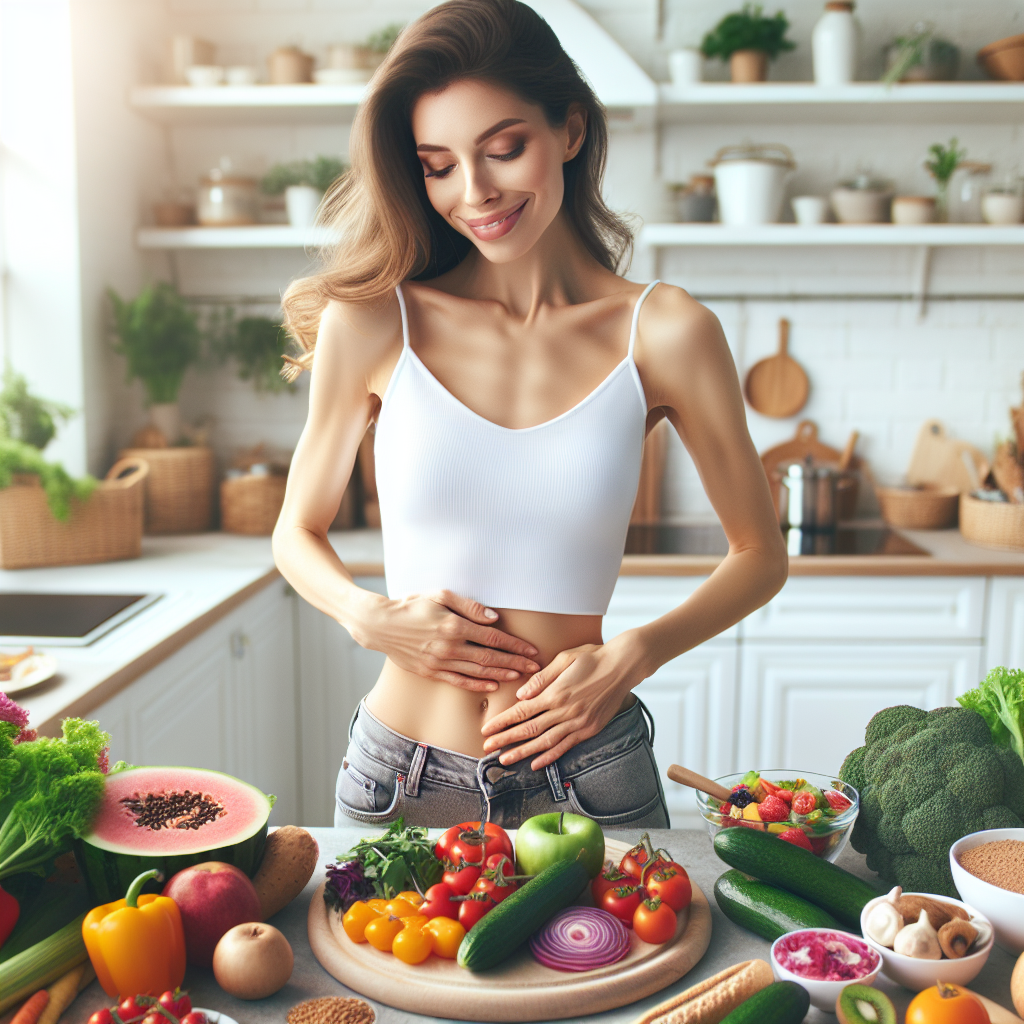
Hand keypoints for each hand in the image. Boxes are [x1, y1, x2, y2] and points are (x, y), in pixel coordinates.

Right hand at [355, 589, 539, 692]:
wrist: (380, 625)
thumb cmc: (412, 605)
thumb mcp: (440, 595)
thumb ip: (469, 606)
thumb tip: (494, 618)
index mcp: (454, 625)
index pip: (493, 637)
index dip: (515, 645)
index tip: (531, 650)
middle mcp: (449, 646)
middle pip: (490, 657)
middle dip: (515, 663)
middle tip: (535, 668)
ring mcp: (440, 661)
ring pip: (478, 671)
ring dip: (501, 674)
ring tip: (519, 677)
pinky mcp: (431, 671)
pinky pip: (459, 680)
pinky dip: (477, 684)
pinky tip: (492, 686)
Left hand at [480, 632, 647, 769]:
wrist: (623, 666)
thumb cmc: (592, 657)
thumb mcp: (565, 658)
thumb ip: (542, 678)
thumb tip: (521, 695)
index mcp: (556, 693)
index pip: (523, 711)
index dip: (503, 722)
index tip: (486, 730)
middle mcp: (566, 711)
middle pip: (530, 730)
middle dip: (506, 740)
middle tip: (487, 749)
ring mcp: (579, 723)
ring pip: (546, 742)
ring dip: (524, 753)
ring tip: (505, 760)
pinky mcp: (590, 729)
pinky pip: (566, 746)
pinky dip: (550, 757)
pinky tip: (536, 763)